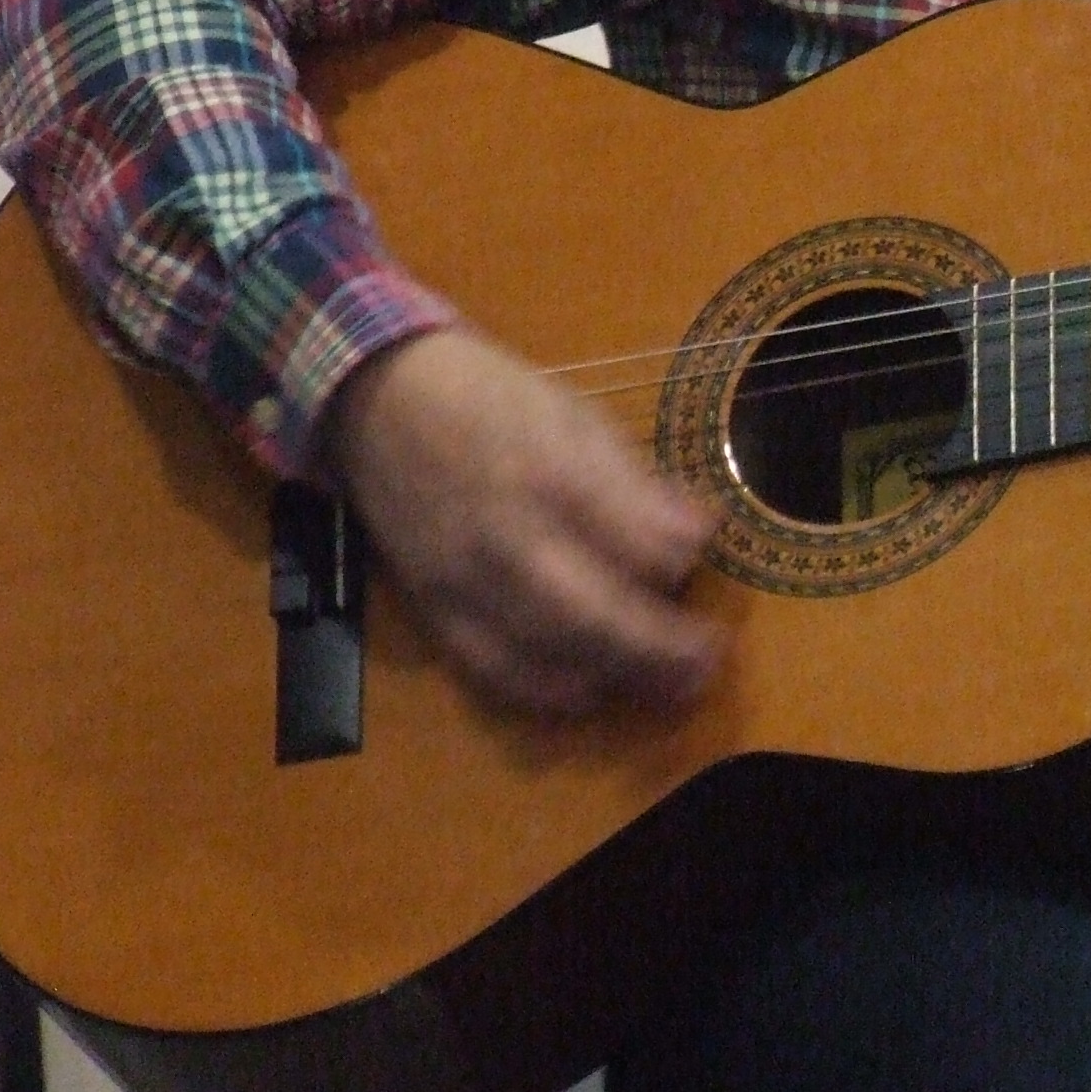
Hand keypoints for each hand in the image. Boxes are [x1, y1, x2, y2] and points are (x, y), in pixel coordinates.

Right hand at [320, 324, 725, 718]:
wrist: (382, 405)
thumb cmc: (493, 401)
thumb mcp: (577, 415)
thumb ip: (635, 483)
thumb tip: (698, 533)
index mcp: (553, 474)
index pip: (635, 540)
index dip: (683, 554)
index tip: (707, 549)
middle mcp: (508, 537)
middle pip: (594, 614)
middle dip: (660, 646)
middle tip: (709, 660)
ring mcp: (465, 582)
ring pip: (547, 653)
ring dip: (615, 676)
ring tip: (669, 686)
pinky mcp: (434, 610)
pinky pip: (492, 670)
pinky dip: (546, 690)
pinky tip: (591, 689)